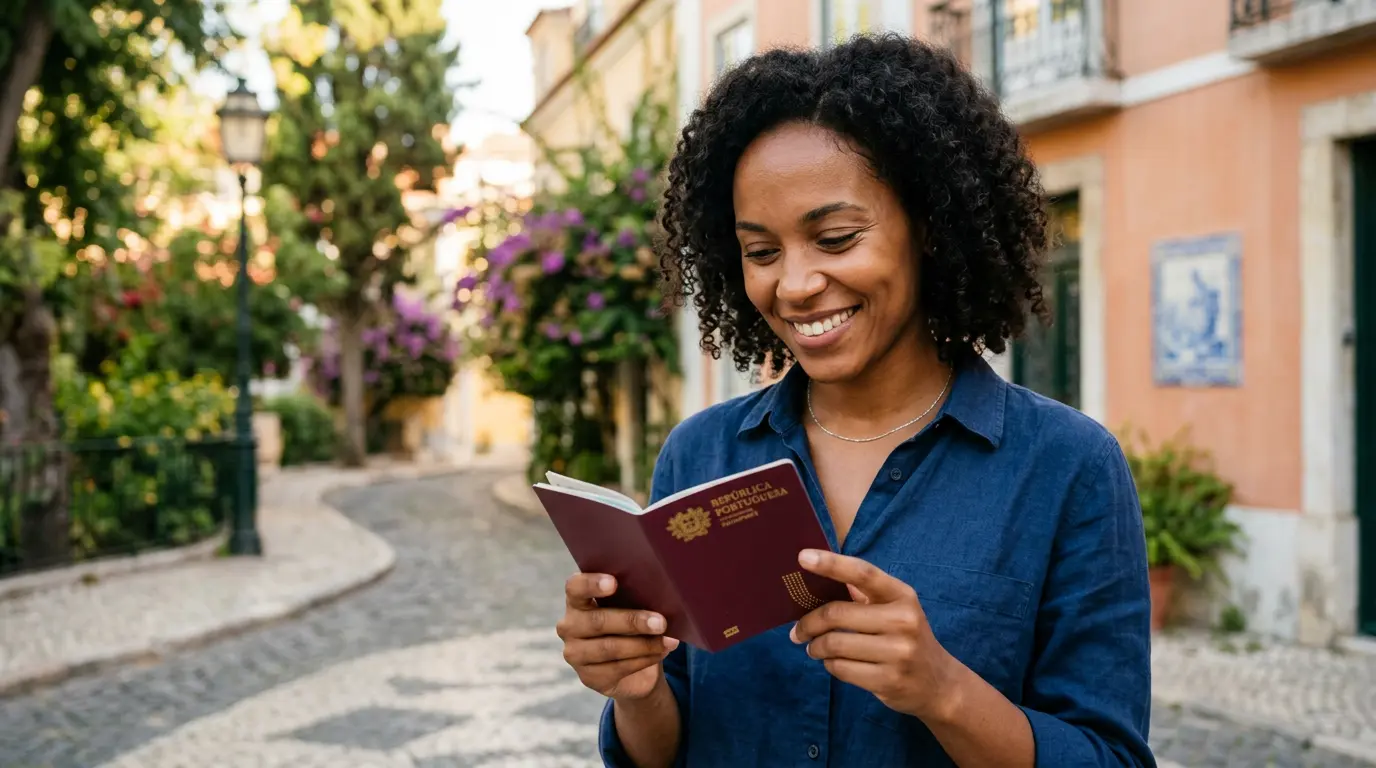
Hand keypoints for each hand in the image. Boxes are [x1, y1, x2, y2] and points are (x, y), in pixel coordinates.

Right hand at [556, 572, 680, 700]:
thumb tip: (663, 598)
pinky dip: (644, 659)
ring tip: (668, 641)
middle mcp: (569, 626)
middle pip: (598, 621)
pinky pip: (618, 668)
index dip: (591, 584)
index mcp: (577, 600)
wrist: (632, 668)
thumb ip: (635, 598)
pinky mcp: (587, 677)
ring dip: (644, 644)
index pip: (575, 587)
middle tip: (661, 622)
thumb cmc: (630, 625)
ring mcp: (575, 654)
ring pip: (610, 648)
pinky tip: (661, 652)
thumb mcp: (630, 607)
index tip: (614, 583)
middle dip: (633, 621)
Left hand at [789, 549, 960, 721]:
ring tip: (814, 648)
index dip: (831, 564)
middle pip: (837, 614)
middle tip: (798, 631)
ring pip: (834, 644)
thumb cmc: (906, 638)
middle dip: (809, 623)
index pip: (863, 573)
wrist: (939, 684)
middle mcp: (903, 621)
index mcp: (902, 595)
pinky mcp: (889, 680)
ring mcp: (898, 653)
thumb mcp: (895, 610)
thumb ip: (863, 594)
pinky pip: (841, 669)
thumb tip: (818, 579)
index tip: (802, 557)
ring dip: (816, 647)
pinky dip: (829, 665)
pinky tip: (833, 663)